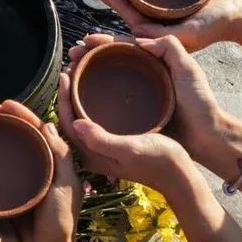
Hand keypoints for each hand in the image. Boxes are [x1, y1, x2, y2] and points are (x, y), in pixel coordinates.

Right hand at [0, 101, 82, 241]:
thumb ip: (60, 156)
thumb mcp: (65, 186)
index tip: (3, 103)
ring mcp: (21, 181)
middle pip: (18, 136)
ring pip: (5, 150)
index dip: (21, 113)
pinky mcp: (8, 194)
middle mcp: (37, 168)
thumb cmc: (60, 221)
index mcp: (54, 162)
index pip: (36, 129)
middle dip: (3, 120)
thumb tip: (47, 124)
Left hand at [59, 38, 209, 193]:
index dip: (62, 97)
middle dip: (67, 94)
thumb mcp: (130, 149)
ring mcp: (103, 149)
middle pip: (71, 120)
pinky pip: (94, 121)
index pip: (67, 123)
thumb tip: (75, 124)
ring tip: (79, 74)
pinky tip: (98, 91)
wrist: (179, 174)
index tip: (65, 73)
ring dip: (77, 97)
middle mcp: (93, 153)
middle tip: (70, 67)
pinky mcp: (114, 144)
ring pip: (82, 119)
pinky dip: (90, 103)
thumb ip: (102, 140)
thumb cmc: (159, 160)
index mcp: (91, 155)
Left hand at [91, 0, 241, 52]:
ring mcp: (163, 3)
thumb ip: (166, 38)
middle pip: (128, 0)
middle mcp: (156, 15)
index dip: (112, 4)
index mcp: (156, 28)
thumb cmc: (218, 24)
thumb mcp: (191, 34)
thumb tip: (137, 37)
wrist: (240, 11)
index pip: (127, 16)